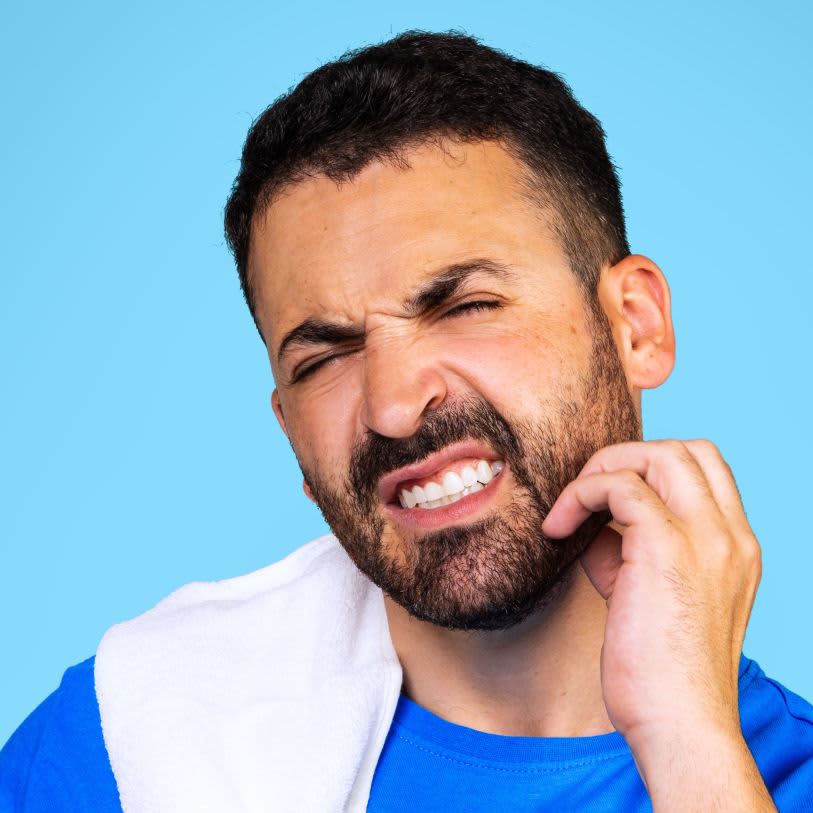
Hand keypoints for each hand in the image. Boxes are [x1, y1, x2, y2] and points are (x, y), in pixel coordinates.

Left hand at [540, 439, 761, 753]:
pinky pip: (619, 485)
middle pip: (686, 449)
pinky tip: (556, 529)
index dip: (652, 465)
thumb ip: (626, 550)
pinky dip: (580, 495)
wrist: (677, 724)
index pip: (708, 468)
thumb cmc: (658, 669)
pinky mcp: (666, 547)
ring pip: (657, 454)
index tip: (607, 497)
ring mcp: (706, 538)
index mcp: (736, 547)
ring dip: (601, 470)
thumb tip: (587, 521)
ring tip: (568, 510)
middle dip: (625, 457)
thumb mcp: (649, 594)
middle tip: (586, 494)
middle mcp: (731, 536)